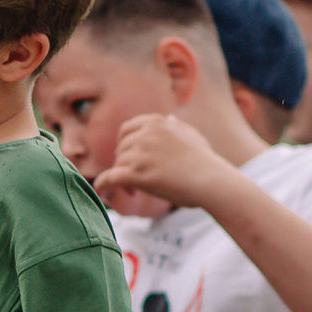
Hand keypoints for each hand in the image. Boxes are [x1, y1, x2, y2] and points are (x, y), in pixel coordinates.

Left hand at [93, 113, 236, 218]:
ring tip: (134, 191)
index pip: (126, 130)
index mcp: (156, 122)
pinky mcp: (137, 174)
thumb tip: (168, 119)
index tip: (129, 157)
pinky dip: (102, 185)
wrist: (211, 180)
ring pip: (118, 165)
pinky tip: (100, 191)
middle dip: (124, 164)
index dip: (124, 145)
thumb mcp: (192, 136)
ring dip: (122, 178)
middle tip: (135, 179)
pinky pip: (110, 178)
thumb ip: (177, 127)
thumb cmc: (206, 162)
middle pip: (121, 150)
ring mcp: (140, 153)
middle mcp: (145, 134)